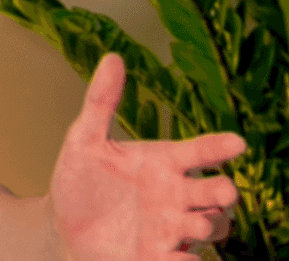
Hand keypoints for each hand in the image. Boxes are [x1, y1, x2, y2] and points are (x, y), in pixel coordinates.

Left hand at [49, 53, 246, 260]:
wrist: (61, 224)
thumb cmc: (80, 178)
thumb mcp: (84, 139)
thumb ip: (100, 101)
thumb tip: (112, 57)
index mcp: (164, 163)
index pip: (199, 151)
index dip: (218, 147)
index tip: (237, 142)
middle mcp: (176, 195)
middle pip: (214, 193)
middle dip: (223, 192)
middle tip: (223, 190)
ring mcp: (172, 229)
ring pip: (210, 228)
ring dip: (210, 226)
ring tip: (198, 224)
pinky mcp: (158, 258)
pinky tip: (182, 259)